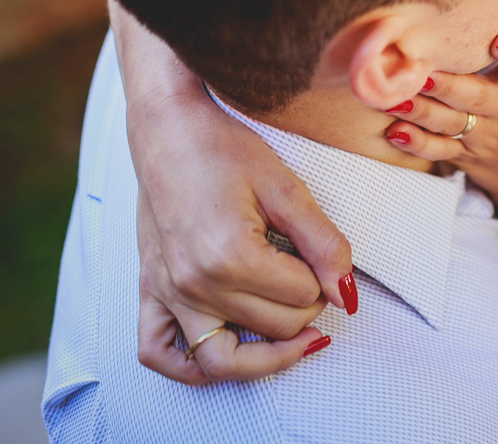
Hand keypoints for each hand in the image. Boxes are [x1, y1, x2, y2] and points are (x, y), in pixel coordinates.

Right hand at [113, 0, 355, 381]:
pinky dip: (192, 369)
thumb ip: (324, 244)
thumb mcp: (287, 189)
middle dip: (305, 308)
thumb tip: (348, 296)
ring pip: (222, 363)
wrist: (168, 129)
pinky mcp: (148, 291)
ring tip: (296, 338)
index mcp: (230, 256)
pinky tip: (228, 350)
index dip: (324, 279)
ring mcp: (166, 293)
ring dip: (266, 355)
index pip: (301, 298)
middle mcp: (193, 284)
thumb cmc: (227, 150)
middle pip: (272, 329)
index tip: (321, 254)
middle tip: (310, 274)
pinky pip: (161, 355)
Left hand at [384, 0, 497, 213]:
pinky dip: (417, 144)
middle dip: (451, 84)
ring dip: (422, 112)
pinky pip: (439, 151)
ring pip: (451, 124)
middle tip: (423, 68)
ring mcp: (485, 138)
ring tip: (396, 96)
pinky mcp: (465, 157)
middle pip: (478, 98)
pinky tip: (394, 131)